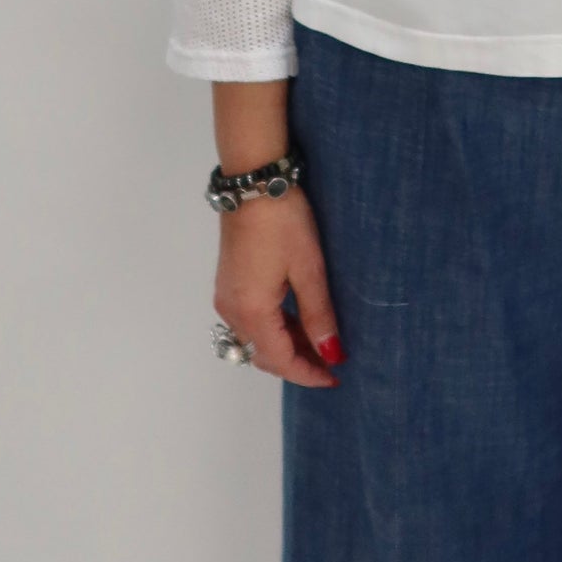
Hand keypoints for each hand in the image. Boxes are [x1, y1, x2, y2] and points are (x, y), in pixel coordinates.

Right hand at [213, 185, 345, 387]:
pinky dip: (273, 328)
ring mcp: (226, 297)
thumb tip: (331, 352)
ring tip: (319, 340)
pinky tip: (296, 319)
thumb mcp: (309, 268)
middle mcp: (232, 311)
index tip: (335, 377)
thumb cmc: (284, 223)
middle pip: (263, 354)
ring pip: (255, 339)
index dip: (308, 373)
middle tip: (331, 360)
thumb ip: (318, 314)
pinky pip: (250, 321)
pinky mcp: (228, 284)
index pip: (280, 360)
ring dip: (285, 345)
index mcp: (252, 312)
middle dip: (297, 362)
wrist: (253, 183)